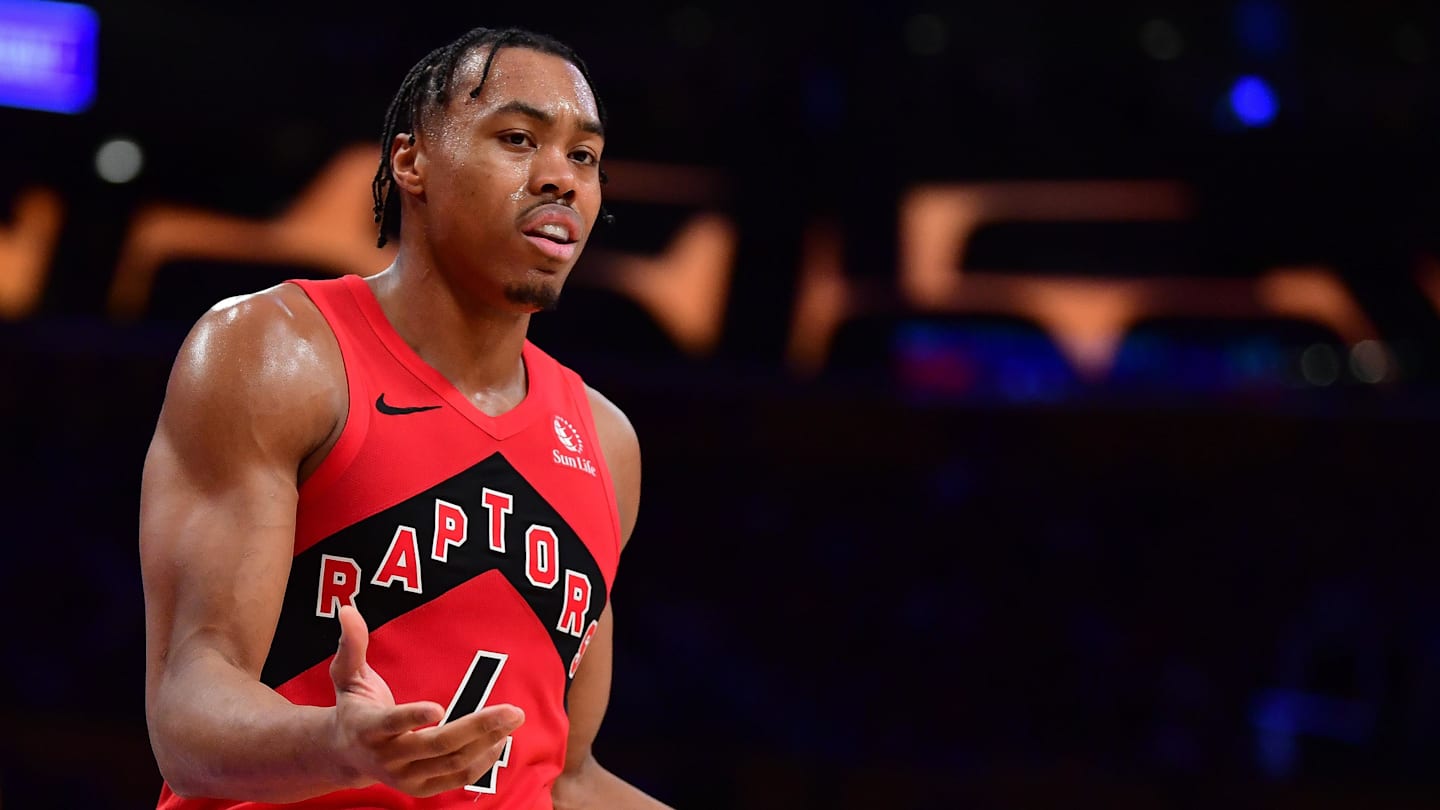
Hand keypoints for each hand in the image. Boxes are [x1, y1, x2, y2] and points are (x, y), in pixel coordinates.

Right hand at [327, 605, 524, 796]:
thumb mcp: (347, 676)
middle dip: (478, 727)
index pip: (392, 723)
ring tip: (511, 720)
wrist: (345, 755)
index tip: (439, 708)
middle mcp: (386, 758)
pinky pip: (457, 778)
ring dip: (487, 742)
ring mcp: (404, 777)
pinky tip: (499, 740)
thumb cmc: (354, 707)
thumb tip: (348, 610)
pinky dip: (482, 761)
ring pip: (452, 763)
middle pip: (437, 745)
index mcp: (367, 728)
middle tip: (513, 711)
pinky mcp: (420, 789)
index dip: (413, 717)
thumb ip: (352, 645)